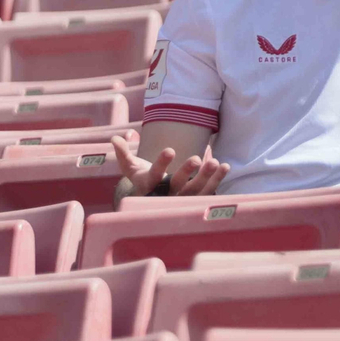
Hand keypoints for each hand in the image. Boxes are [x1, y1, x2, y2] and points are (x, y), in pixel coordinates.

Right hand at [112, 135, 228, 197]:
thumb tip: (115, 138)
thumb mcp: (132, 168)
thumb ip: (124, 154)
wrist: (154, 201)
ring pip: (195, 191)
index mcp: (149, 186)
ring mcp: (182, 200)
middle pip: (177, 186)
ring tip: (216, 162)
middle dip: (186, 172)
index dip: (161, 164)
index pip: (154, 175)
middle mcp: (166, 195)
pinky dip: (217, 181)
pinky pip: (207, 193)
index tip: (170, 149)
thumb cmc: (145, 179)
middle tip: (197, 158)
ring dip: (207, 178)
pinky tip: (225, 166)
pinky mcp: (196, 201)